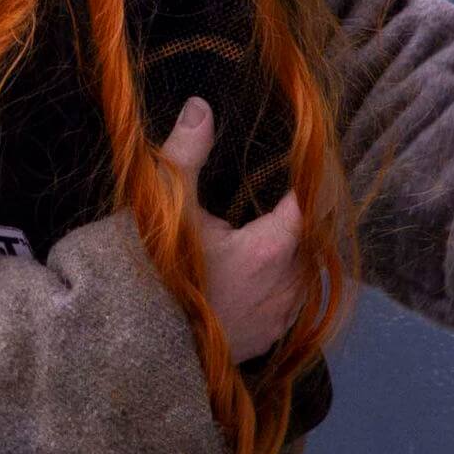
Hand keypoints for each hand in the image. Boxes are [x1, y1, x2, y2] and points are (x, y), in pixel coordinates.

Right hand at [157, 96, 305, 364]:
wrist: (137, 347)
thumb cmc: (156, 270)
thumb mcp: (167, 203)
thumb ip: (187, 152)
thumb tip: (201, 106)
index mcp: (272, 247)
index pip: (312, 205)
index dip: (313, 181)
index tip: (311, 162)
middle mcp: (286, 285)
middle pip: (316, 244)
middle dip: (309, 219)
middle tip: (298, 195)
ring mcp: (276, 320)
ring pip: (307, 279)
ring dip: (300, 256)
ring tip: (285, 235)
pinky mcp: (262, 344)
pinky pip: (291, 309)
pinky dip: (287, 288)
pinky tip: (267, 280)